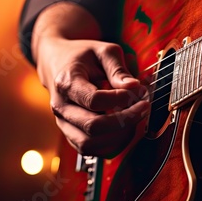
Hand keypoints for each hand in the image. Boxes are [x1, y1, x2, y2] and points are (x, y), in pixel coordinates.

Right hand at [33, 6, 149, 156]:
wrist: (57, 63)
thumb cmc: (83, 56)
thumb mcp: (103, 51)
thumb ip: (118, 69)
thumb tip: (134, 88)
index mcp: (66, 82)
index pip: (94, 100)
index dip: (121, 99)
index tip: (139, 91)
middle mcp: (61, 107)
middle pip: (93, 126)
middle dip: (125, 120)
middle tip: (143, 106)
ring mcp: (64, 124)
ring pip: (90, 144)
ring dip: (119, 135)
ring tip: (135, 116)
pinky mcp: (71, 134)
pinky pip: (91, 149)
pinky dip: (112, 143)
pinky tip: (125, 126)